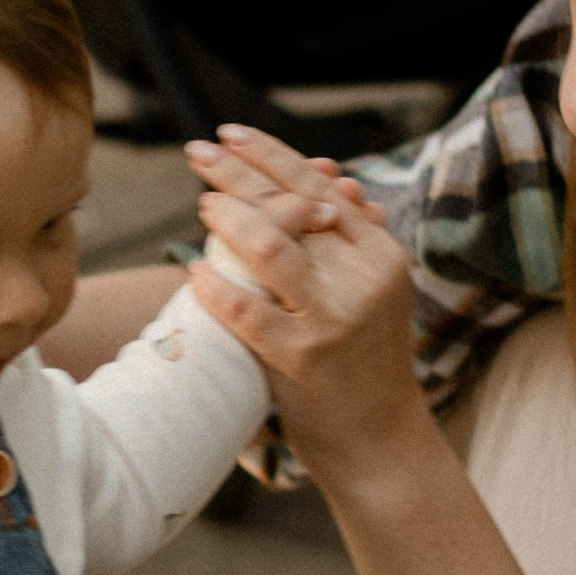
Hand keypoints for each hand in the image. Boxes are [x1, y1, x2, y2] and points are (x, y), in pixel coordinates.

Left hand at [185, 126, 420, 469]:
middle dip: (240, 173)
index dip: (272, 156)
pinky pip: (249, 310)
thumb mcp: (368, 292)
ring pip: (272, 248)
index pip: (320, 188)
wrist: (380, 440)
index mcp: (381, 253)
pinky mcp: (305, 356)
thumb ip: (344, 240)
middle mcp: (364, 277)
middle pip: (293, 207)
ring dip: (229, 219)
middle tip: (198, 151)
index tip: (230, 134)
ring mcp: (335, 316)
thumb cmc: (362, 361)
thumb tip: (327, 176)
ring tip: (203, 205)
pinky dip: (217, 286)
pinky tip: (195, 271)